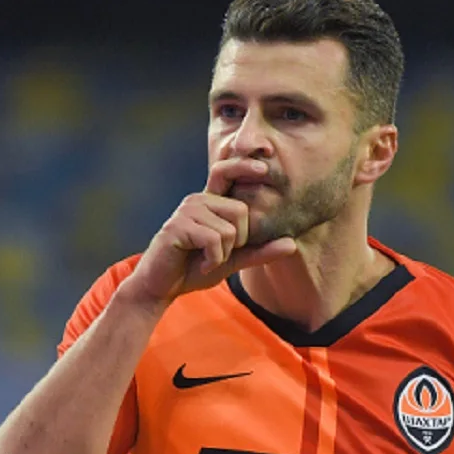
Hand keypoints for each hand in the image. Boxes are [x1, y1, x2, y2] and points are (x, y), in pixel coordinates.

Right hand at [121, 159, 296, 306]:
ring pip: (229, 230)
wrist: (161, 286)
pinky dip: (212, 260)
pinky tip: (199, 263)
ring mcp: (187, 211)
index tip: (264, 167)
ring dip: (222, 254)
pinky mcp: (178, 226)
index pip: (227, 172)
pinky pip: (214, 241)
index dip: (244, 166)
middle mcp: (198, 200)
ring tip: (205, 259)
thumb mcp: (232, 260)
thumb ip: (259, 251)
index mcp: (211, 203)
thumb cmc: (193, 269)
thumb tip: (292, 244)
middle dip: (238, 241)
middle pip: (241, 211)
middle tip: (218, 253)